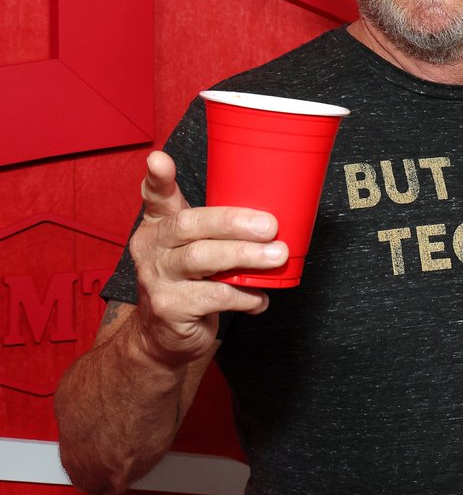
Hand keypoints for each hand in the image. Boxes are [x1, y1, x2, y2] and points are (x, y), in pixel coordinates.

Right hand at [128, 150, 286, 365]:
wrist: (165, 336)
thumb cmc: (192, 280)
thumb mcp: (198, 247)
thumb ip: (221, 229)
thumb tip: (278, 215)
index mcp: (160, 224)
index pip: (156, 196)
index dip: (158, 177)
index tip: (160, 158)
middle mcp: (152, 247)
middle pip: (190, 224)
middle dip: (234, 223)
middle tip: (271, 226)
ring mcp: (156, 278)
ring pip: (203, 259)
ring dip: (246, 256)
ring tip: (277, 256)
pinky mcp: (169, 308)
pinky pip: (214, 296)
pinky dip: (244, 296)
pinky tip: (260, 298)